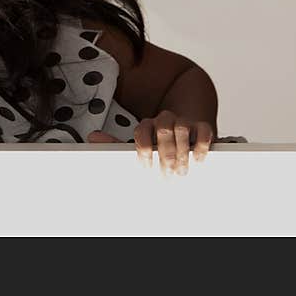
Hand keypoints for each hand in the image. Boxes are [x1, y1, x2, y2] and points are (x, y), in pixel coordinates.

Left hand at [87, 109, 214, 175]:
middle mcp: (164, 120)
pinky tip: (199, 160)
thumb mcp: (138, 143)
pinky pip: (203, 131)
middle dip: (164, 154)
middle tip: (166, 175)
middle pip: (162, 130)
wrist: (187, 125)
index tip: (145, 167)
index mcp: (147, 125)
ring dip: (182, 152)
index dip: (143, 149)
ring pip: (181, 129)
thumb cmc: (159, 142)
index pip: (142, 131)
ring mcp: (184, 121)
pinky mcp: (202, 126)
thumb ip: (116, 143)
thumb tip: (92, 137)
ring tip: (181, 172)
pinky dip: (202, 145)